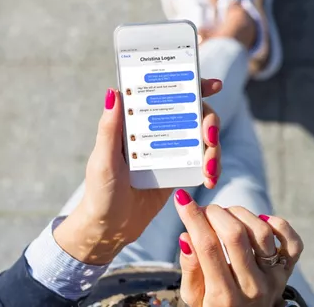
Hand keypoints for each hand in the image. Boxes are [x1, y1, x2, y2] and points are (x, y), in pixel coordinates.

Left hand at [53, 79, 222, 264]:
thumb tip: (114, 92)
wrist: (110, 228)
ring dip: (214, 149)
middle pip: (194, 112)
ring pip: (203, 137)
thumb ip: (109, 128)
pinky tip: (210, 179)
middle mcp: (156, 129)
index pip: (166, 94)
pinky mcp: (179, 169)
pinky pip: (203, 160)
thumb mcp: (103, 160)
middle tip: (210, 137)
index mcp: (136, 120)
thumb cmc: (100, 192)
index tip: (213, 85)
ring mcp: (170, 149)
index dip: (192, 85)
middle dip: (210, 121)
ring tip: (210, 170)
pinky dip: (212, 166)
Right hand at [174, 193, 303, 306]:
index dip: (193, 218)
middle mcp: (252, 288)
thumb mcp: (194, 298)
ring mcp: (274, 279)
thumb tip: (186, 237)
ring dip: (240, 214)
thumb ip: (190, 270)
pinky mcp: (287, 272)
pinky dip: (278, 224)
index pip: (207, 247)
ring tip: (226, 215)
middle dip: (215, 213)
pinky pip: (293, 242)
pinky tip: (260, 220)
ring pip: (261, 232)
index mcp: (223, 297)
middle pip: (235, 235)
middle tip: (204, 210)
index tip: (182, 199)